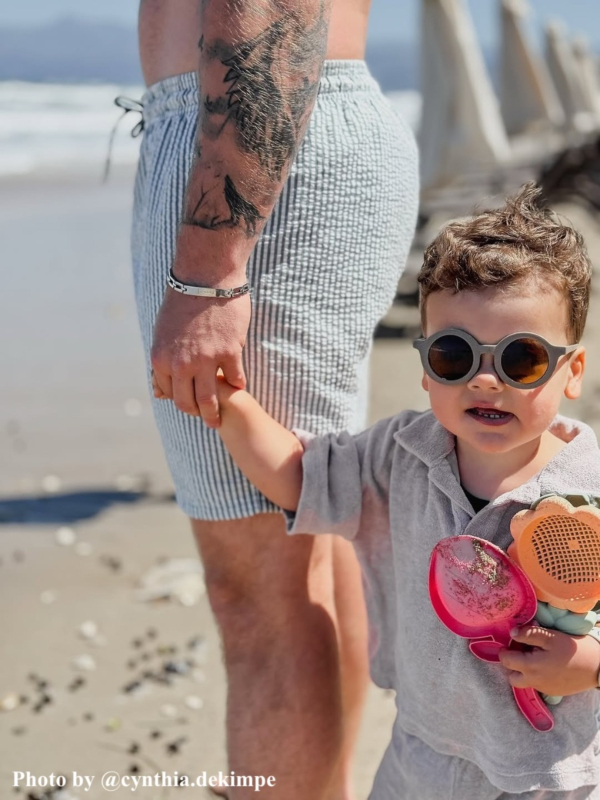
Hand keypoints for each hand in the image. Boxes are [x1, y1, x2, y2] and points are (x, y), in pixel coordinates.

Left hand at [150, 287, 250, 426]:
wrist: (205, 277)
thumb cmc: (182, 302)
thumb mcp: (162, 332)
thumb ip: (163, 362)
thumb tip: (159, 391)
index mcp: (160, 358)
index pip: (169, 393)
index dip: (181, 401)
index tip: (190, 405)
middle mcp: (180, 364)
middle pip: (188, 402)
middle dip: (197, 414)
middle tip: (207, 419)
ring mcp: (205, 360)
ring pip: (210, 400)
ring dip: (215, 414)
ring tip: (219, 419)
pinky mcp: (229, 352)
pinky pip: (235, 380)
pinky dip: (236, 386)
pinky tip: (238, 386)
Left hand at [498, 625, 599, 696]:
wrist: (598, 668)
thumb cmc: (574, 649)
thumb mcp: (551, 636)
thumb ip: (529, 634)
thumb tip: (512, 633)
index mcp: (531, 667)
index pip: (506, 660)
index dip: (506, 649)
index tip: (514, 640)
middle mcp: (534, 681)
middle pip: (511, 676)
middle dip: (511, 663)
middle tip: (521, 649)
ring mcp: (543, 689)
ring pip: (523, 682)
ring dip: (522, 670)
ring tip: (533, 656)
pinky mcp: (553, 692)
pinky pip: (536, 684)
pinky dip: (534, 675)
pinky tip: (545, 663)